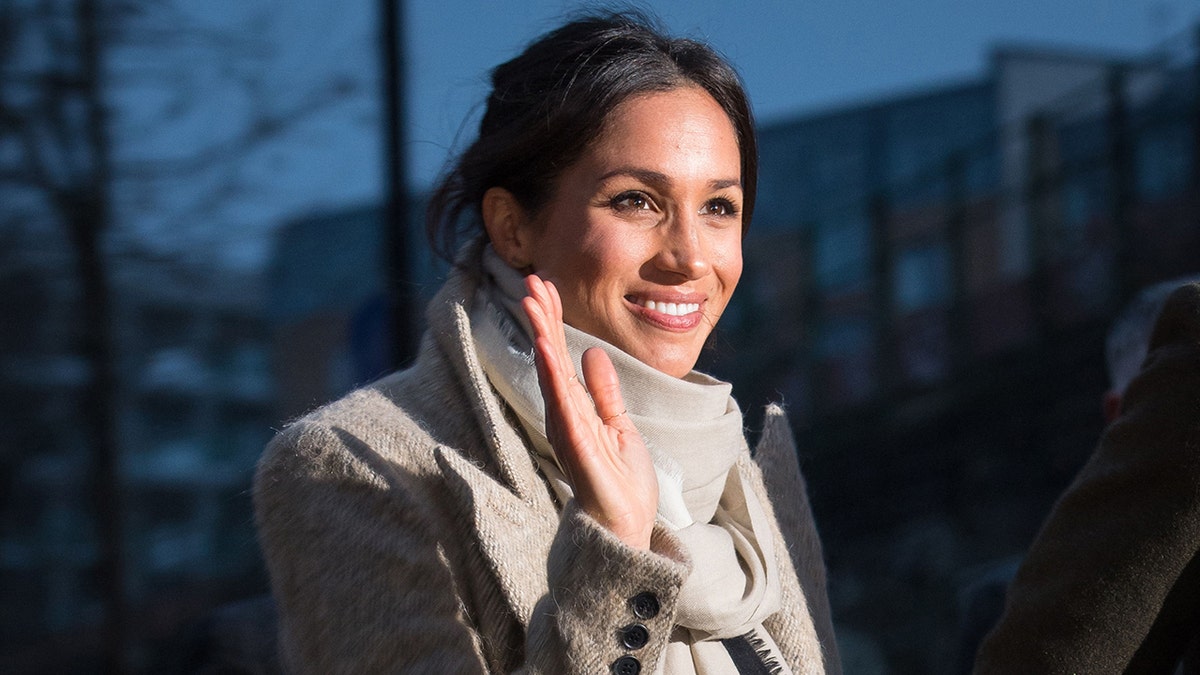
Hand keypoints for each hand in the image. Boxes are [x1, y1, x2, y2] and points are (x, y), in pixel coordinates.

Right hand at [521, 275, 658, 549]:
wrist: (628, 526)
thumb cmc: (620, 483)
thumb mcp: (619, 426)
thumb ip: (605, 392)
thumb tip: (593, 354)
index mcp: (576, 408)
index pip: (561, 356)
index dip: (553, 320)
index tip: (546, 286)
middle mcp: (565, 415)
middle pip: (550, 357)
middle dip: (541, 317)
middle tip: (532, 278)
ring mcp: (567, 428)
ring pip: (550, 372)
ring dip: (542, 334)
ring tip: (533, 300)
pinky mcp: (576, 443)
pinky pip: (562, 402)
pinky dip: (552, 372)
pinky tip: (546, 345)